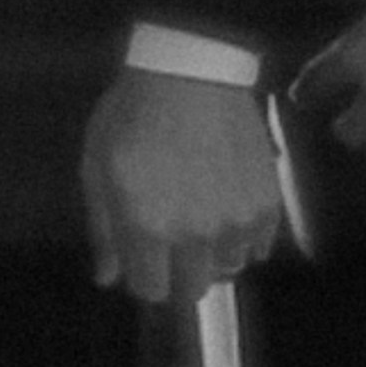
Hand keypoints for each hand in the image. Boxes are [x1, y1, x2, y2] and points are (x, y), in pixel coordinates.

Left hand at [83, 63, 293, 304]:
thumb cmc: (131, 117)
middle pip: (193, 289)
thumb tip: (108, 279)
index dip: (142, 281)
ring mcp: (238, 222)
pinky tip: (225, 212)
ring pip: (228, 269)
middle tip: (167, 246)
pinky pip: (259, 248)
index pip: (152, 291)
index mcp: (150, 227)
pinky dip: (242, 241)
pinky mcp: (268, 206)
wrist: (190, 75)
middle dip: (176, 277)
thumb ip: (104, 229)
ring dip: (211, 258)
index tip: (139, 263)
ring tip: (196, 223)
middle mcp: (198, 235)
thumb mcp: (97, 167)